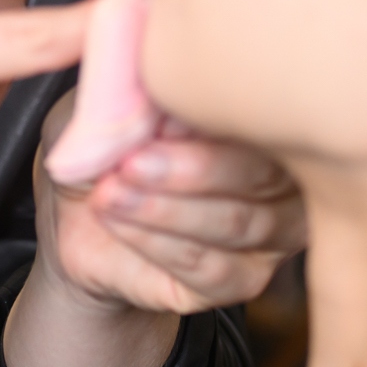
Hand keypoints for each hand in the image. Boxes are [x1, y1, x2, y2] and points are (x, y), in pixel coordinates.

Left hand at [35, 99, 304, 316]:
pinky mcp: (243, 279)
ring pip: (237, 223)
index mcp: (267, 115)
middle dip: (193, 168)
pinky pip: (212, 268)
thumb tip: (157, 87)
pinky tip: (116, 218)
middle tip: (133, 161)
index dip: (213, 110)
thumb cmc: (110, 142)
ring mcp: (272, 232)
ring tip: (111, 191)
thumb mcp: (110, 99)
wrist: (80, 212)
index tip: (157, 105)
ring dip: (165, 208)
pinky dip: (156, 242)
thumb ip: (140, 88)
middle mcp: (286, 174)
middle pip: (263, 173)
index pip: (267, 110)